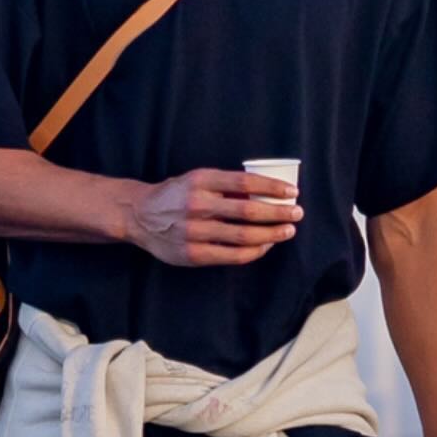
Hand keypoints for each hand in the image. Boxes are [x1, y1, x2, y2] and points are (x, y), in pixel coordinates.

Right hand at [126, 170, 301, 267]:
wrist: (140, 216)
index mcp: (201, 180)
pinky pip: (233, 256)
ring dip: (271, 234)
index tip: (292, 192)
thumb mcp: (197, 180)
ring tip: (287, 231)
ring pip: (244, 236)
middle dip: (278, 213)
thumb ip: (226, 186)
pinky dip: (254, 252)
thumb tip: (265, 191)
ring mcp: (195, 231)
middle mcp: (198, 205)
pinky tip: (266, 246)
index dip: (271, 187)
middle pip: (248, 211)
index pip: (244, 182)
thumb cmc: (176, 195)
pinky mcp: (194, 254)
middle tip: (297, 213)